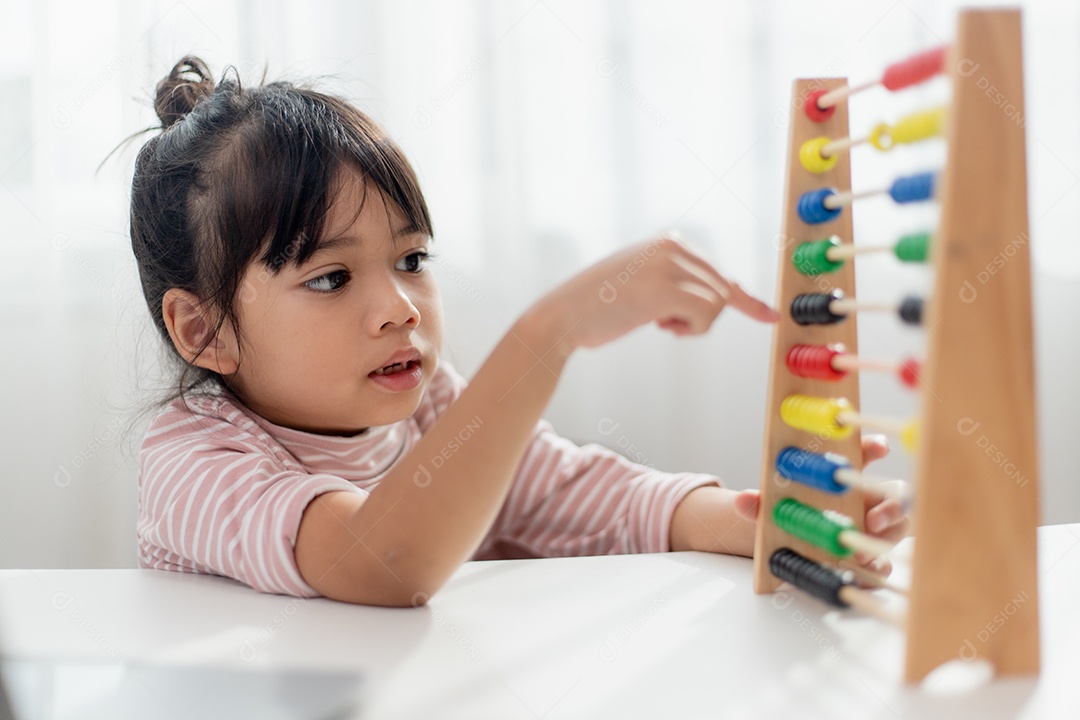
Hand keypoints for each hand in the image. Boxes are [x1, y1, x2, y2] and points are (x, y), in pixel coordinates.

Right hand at [530, 234, 777, 354]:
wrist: (562, 316)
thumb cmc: (602, 308)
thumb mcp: (647, 286)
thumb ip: (683, 284)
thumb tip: (733, 294)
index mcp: (670, 242)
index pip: (718, 274)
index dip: (745, 300)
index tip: (771, 315)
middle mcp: (673, 246)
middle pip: (722, 290)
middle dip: (700, 318)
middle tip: (664, 325)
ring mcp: (669, 265)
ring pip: (717, 304)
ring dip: (693, 325)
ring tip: (657, 323)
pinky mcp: (665, 287)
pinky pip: (706, 314)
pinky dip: (689, 329)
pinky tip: (658, 325)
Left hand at [734, 434, 909, 575]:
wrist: (785, 543)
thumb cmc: (787, 513)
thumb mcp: (769, 507)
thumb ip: (758, 503)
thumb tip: (742, 500)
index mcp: (843, 477)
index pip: (864, 454)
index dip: (874, 448)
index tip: (878, 448)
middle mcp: (865, 499)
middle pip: (894, 494)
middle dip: (890, 503)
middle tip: (873, 517)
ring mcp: (873, 528)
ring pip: (897, 527)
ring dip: (886, 536)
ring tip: (861, 549)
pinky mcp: (870, 556)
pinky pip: (884, 561)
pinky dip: (877, 567)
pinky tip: (864, 572)